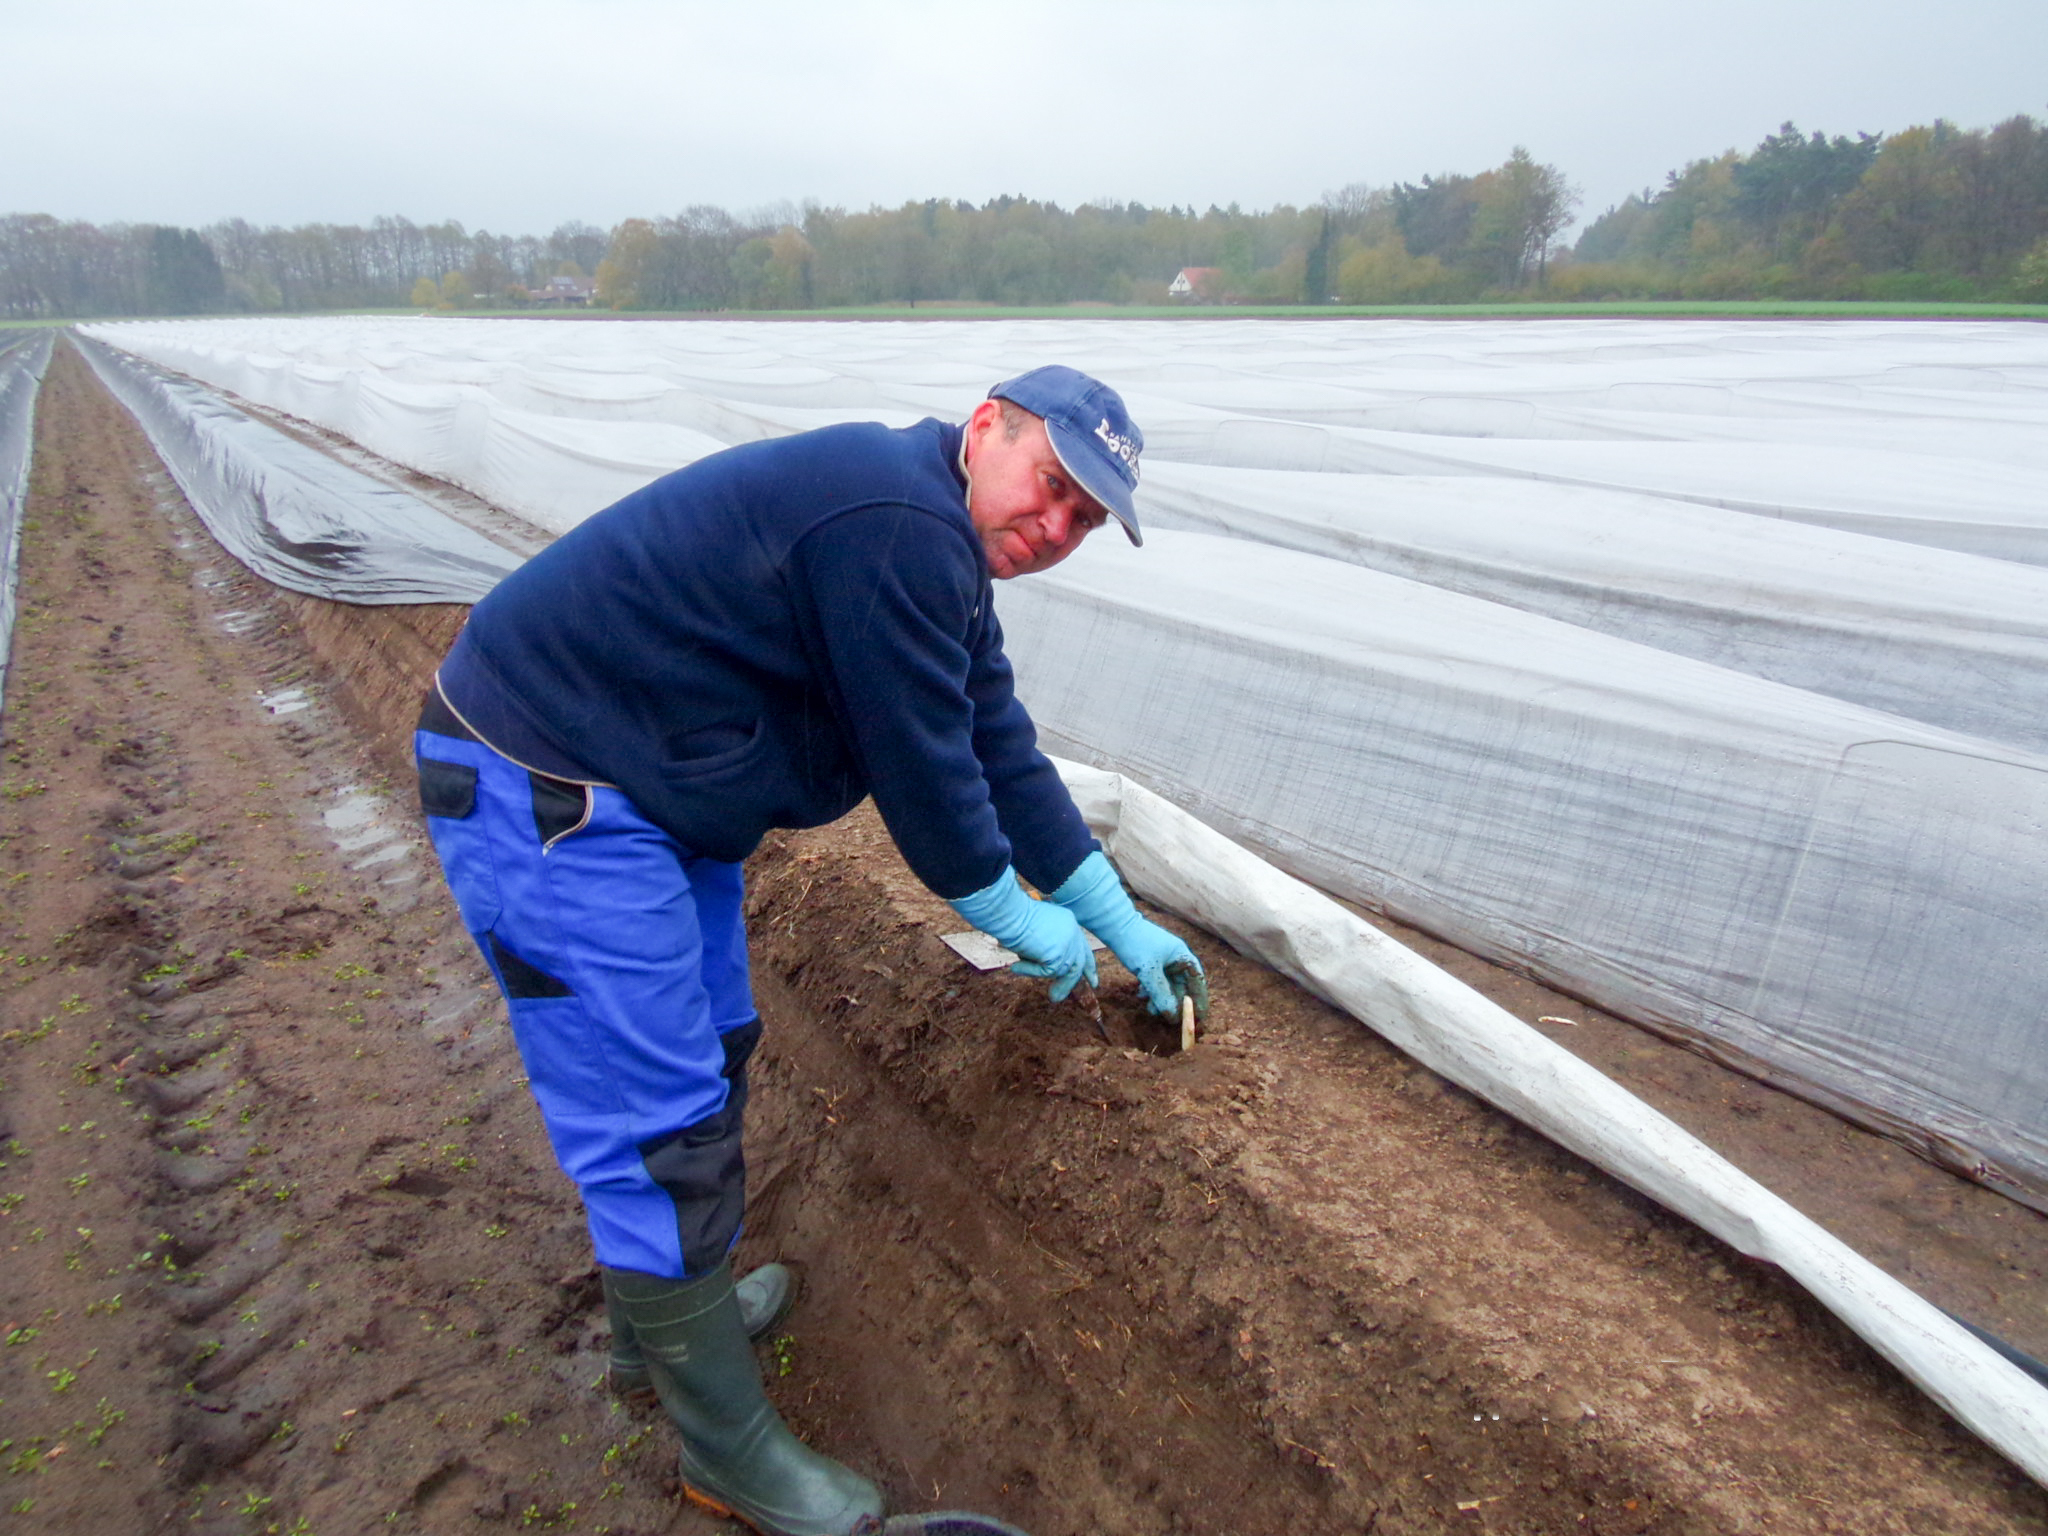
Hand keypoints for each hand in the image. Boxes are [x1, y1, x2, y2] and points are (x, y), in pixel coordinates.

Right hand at [947, 867, 1098, 1002]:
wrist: (1008, 912)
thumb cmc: (1012, 917)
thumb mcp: (1033, 929)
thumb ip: (1044, 943)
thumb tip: (1044, 962)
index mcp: (1068, 921)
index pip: (1080, 946)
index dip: (1087, 964)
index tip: (1092, 979)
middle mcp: (1072, 931)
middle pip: (1078, 961)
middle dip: (1075, 982)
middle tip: (1068, 997)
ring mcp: (1066, 943)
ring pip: (1063, 971)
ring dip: (1059, 985)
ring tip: (1053, 997)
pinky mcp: (1058, 955)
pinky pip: (1045, 972)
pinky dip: (1029, 971)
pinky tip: (1015, 966)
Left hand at [1048, 851, 1206, 1017]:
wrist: (1115, 925)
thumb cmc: (1135, 943)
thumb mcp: (1148, 972)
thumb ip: (1161, 994)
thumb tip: (1173, 1015)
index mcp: (1181, 955)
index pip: (1197, 980)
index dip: (1199, 999)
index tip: (1199, 1016)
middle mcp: (1175, 957)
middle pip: (1182, 985)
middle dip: (1175, 1002)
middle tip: (1171, 1019)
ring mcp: (1163, 958)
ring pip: (1167, 984)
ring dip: (1161, 998)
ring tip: (1150, 1010)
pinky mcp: (1150, 960)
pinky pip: (1156, 980)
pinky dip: (1151, 990)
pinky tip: (1141, 995)